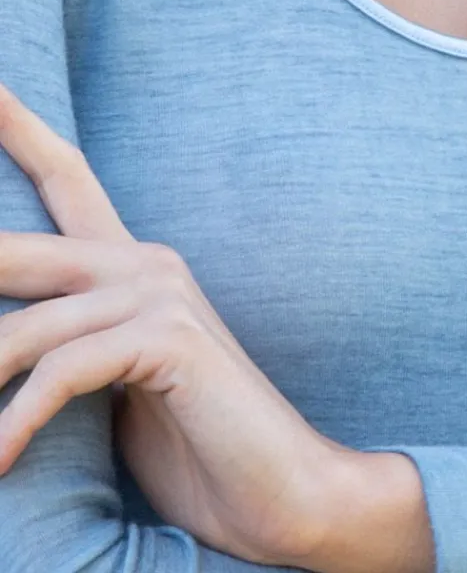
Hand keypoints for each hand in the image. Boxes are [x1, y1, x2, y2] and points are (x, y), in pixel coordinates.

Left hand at [0, 84, 361, 567]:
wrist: (286, 489)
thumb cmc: (195, 445)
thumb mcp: (110, 392)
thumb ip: (64, 351)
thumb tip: (6, 338)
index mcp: (132, 267)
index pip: (68, 180)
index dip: (23, 130)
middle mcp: (145, 264)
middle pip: (20, 248)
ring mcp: (160, 295)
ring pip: (28, 325)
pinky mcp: (169, 338)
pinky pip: (64, 371)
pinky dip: (17, 421)